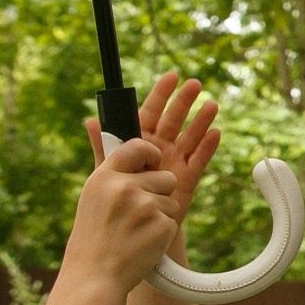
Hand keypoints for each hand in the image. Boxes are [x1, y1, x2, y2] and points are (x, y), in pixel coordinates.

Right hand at [63, 138, 180, 290]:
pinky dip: (161, 232)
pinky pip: (172, 220)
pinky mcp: (162, 225)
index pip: (137, 147)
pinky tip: (142, 242)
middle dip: (158, 193)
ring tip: (134, 230)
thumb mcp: (93, 195)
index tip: (152, 163)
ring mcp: (144, 206)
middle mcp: (124, 187)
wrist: (94, 277)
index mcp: (105, 177)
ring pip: (171, 199)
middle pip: (165, 176)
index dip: (150, 154)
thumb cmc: (94, 236)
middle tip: (134, 214)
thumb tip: (95, 122)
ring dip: (159, 214)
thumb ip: (109, 166)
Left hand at [86, 72, 220, 222]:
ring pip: (190, 136)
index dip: (160, 94)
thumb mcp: (106, 170)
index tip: (171, 77)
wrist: (132, 228)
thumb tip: (90, 121)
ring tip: (211, 106)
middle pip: (174, 120)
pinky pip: (198, 159)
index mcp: (139, 141)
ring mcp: (174, 161)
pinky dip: (207, 147)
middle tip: (194, 84)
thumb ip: (102, 145)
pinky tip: (214, 133)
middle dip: (184, 101)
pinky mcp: (187, 178)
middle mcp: (159, 147)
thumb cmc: (117, 198)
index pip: (149, 111)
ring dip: (200, 120)